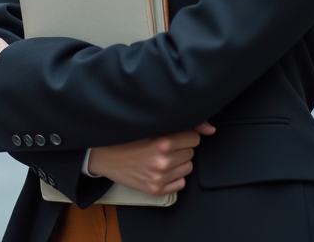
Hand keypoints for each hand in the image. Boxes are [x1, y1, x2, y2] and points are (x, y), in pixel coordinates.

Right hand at [88, 123, 215, 195]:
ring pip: (187, 167)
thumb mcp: (150, 125)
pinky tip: (160, 169)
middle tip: (162, 145)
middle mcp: (163, 161)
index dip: (184, 135)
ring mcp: (160, 178)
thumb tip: (211, 129)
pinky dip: (174, 176)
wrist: (102, 155)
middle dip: (180, 147)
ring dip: (178, 162)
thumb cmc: (126, 137)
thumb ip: (184, 124)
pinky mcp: (155, 190)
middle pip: (191, 152)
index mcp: (163, 141)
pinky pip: (180, 183)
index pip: (194, 138)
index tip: (172, 134)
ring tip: (160, 156)